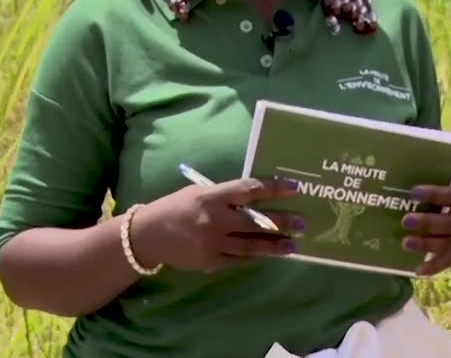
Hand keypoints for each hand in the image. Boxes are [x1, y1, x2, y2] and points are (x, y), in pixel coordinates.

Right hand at [130, 177, 303, 272]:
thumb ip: (226, 195)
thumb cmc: (176, 206)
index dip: (274, 189)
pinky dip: (254, 255)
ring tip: (293, 246)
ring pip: (251, 245)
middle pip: (256, 221)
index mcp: (212, 197)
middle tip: (302, 224)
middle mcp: (215, 220)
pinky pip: (239, 259)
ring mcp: (213, 243)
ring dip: (274, 245)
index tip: (295, 188)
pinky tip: (268, 253)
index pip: (250, 190)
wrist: (148, 235)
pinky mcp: (210, 262)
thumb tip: (257, 197)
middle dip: (282, 223)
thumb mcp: (199, 192)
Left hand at [400, 139, 450, 276]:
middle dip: (430, 224)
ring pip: (450, 244)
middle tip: (406, 221)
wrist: (450, 193)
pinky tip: (418, 270)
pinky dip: (435, 267)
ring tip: (406, 243)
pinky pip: (448, 261)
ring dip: (428, 246)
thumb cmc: (447, 176)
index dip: (439, 194)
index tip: (414, 190)